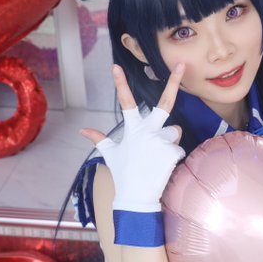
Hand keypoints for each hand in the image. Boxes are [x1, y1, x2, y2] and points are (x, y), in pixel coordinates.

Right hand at [81, 63, 185, 212]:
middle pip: (164, 103)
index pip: (125, 102)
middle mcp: (148, 131)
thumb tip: (82, 131)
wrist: (136, 196)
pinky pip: (178, 148)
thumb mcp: (110, 154)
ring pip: (175, 131)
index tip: (115, 66)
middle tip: (180, 65)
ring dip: (169, 140)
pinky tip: (163, 166)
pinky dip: (173, 156)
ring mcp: (162, 141)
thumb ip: (99, 139)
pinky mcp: (173, 152)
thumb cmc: (123, 173)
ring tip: (157, 156)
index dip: (120, 84)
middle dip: (173, 83)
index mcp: (133, 129)